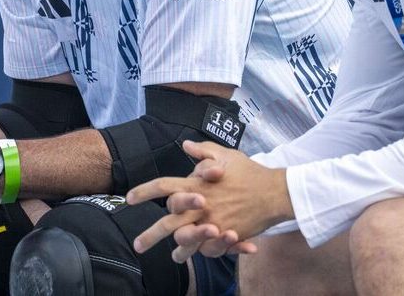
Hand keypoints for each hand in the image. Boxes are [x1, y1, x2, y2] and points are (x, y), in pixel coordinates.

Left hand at [126, 140, 291, 260]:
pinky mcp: (227, 235)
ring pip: (187, 241)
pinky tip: (197, 255)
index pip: (164, 186)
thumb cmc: (249, 172)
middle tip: (137, 245)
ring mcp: (213, 222)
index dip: (144, 191)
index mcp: (196, 184)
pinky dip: (203, 252)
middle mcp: (201, 205)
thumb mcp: (226, 155)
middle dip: (150, 235)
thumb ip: (204, 151)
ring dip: (179, 251)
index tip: (129, 198)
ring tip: (172, 257)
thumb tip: (186, 146)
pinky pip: (209, 249)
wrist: (275, 192)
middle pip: (168, 222)